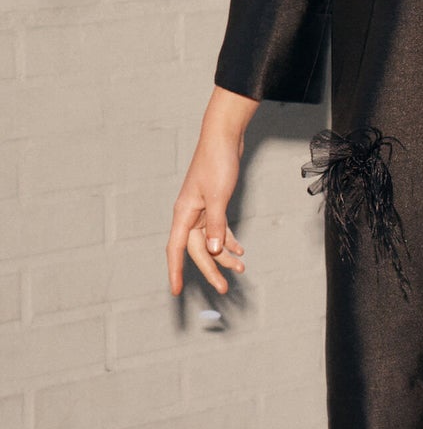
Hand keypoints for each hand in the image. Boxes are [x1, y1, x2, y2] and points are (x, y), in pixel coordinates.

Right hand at [166, 90, 253, 296]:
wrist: (224, 138)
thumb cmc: (217, 163)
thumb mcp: (218, 196)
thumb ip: (216, 225)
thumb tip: (216, 251)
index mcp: (184, 213)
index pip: (175, 249)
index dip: (175, 271)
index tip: (176, 290)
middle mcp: (189, 214)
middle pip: (198, 249)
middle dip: (211, 269)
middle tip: (224, 288)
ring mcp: (201, 209)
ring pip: (211, 241)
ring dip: (225, 256)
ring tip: (241, 269)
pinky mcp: (213, 204)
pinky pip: (218, 229)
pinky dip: (228, 240)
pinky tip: (240, 250)